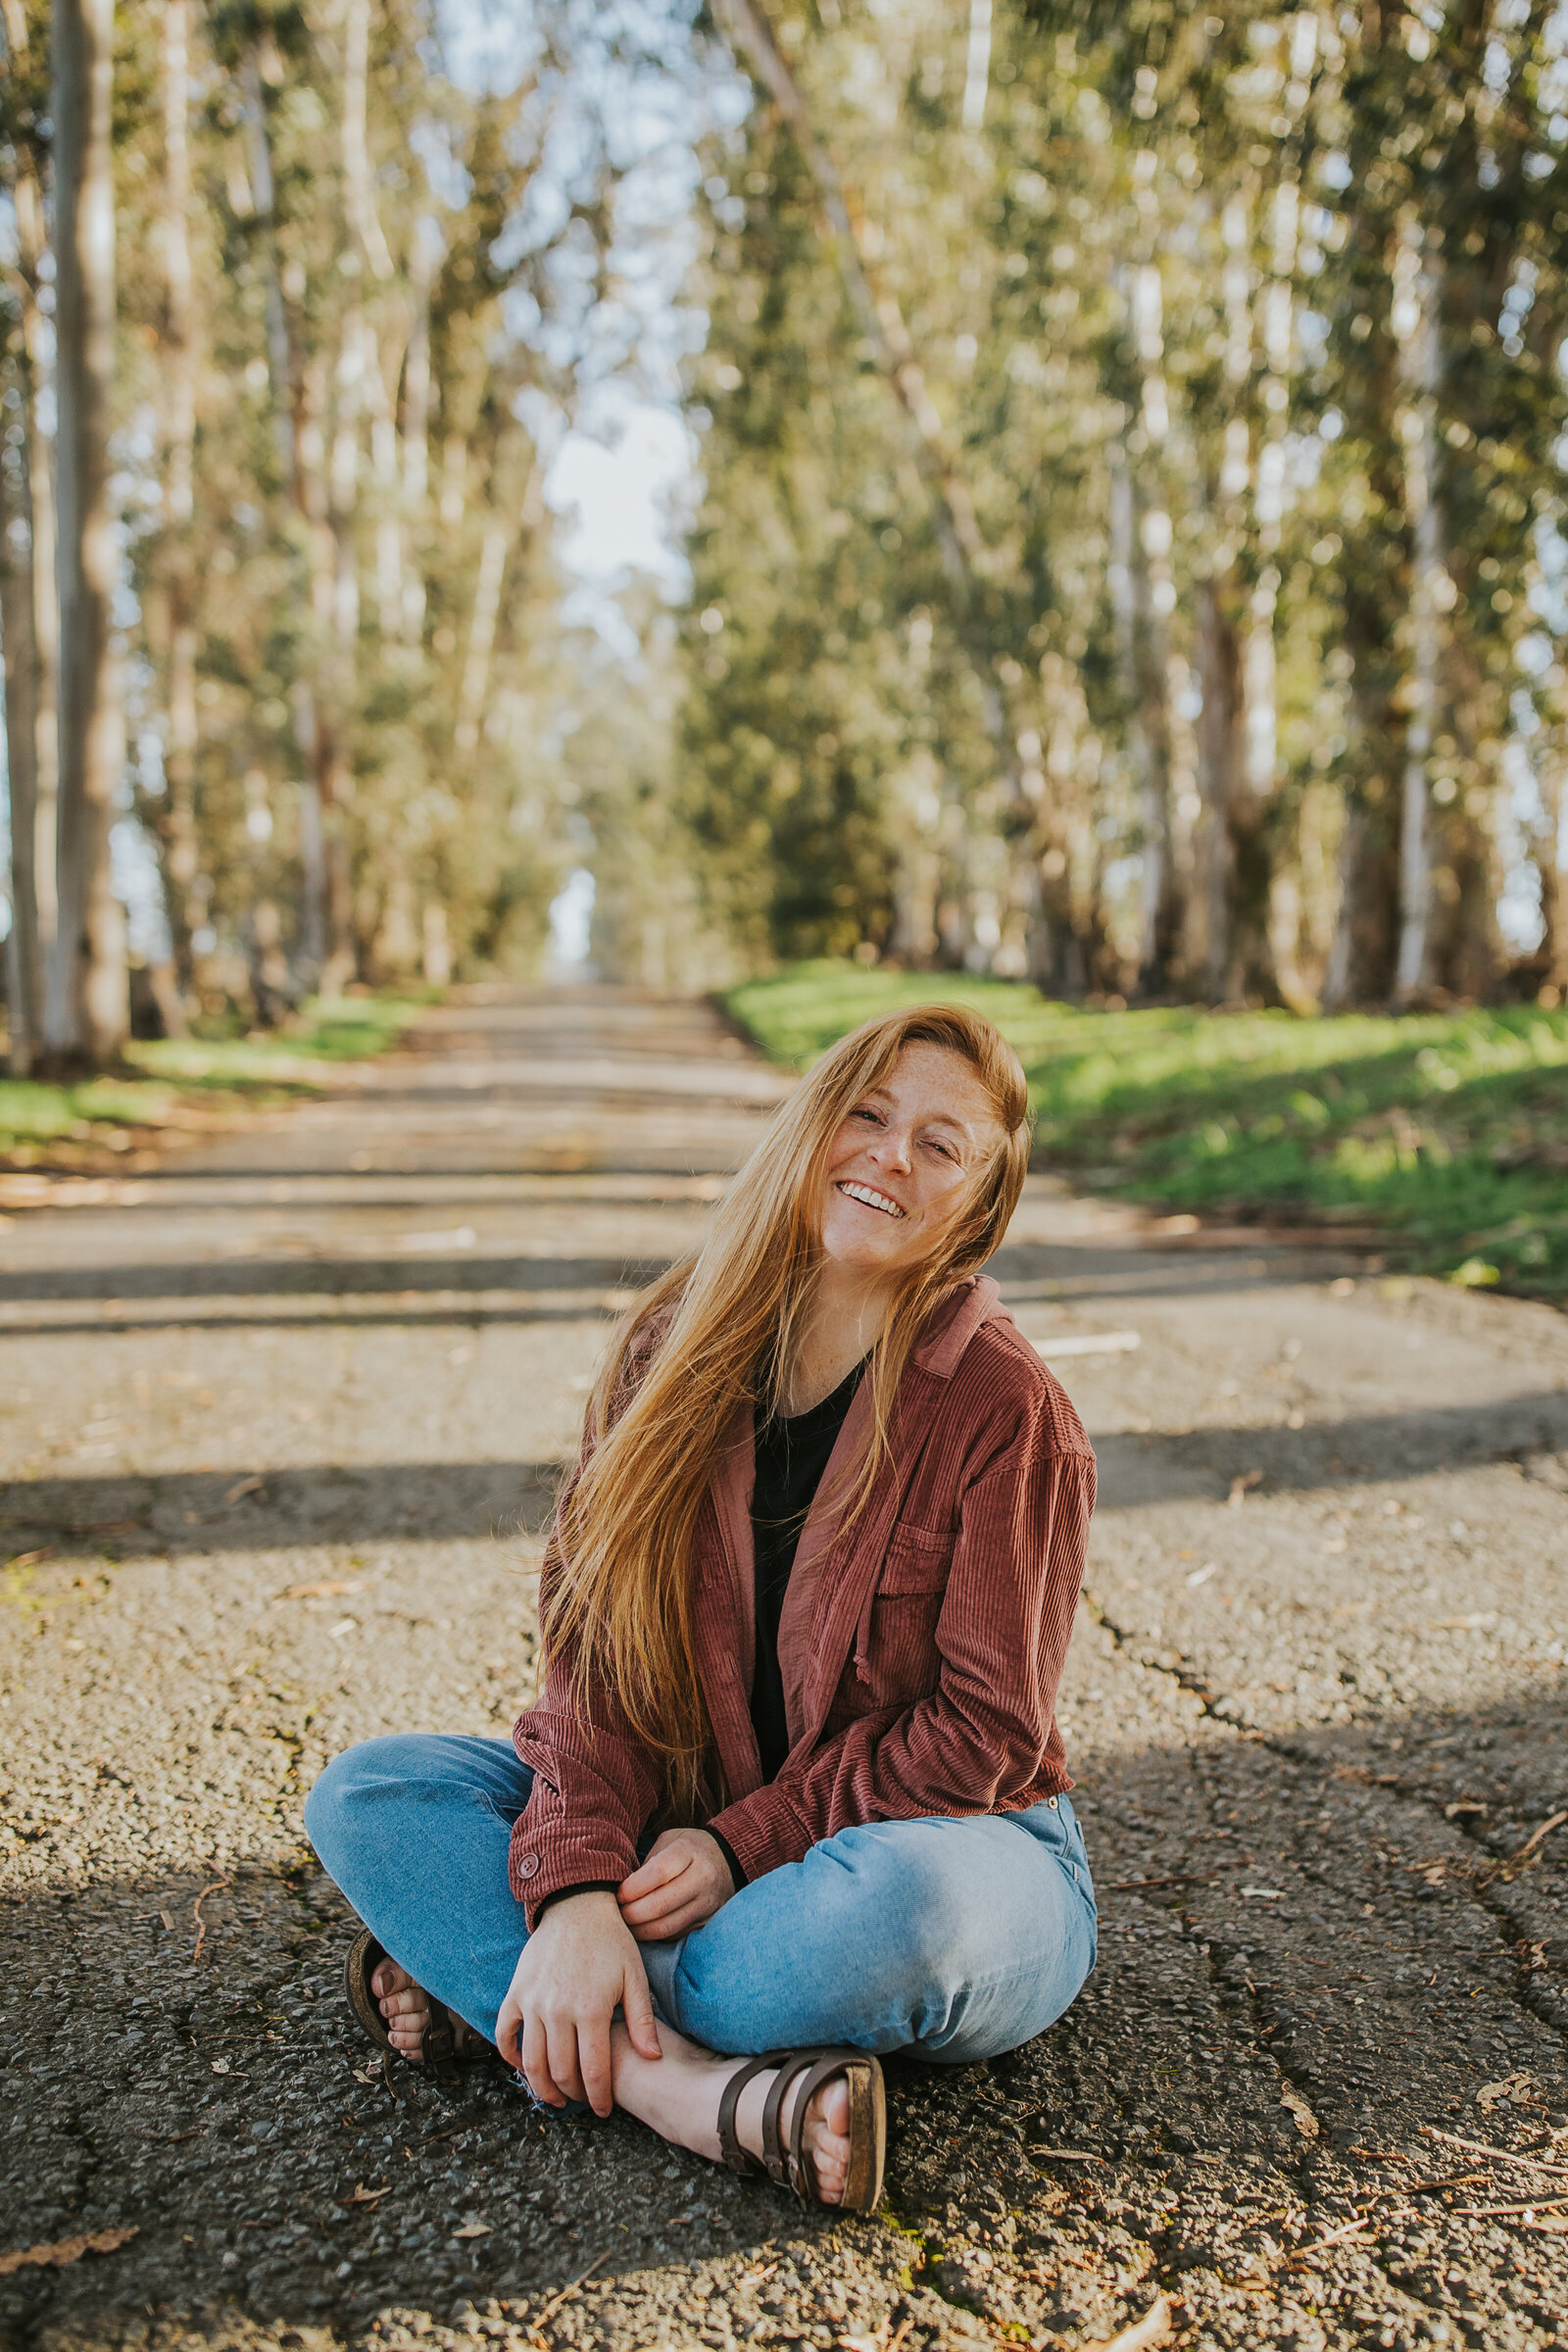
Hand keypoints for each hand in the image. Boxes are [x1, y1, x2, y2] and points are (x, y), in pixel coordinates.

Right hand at [494, 1891, 659, 2115]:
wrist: (577, 1906)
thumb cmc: (611, 1942)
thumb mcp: (634, 1977)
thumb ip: (642, 2019)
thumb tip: (652, 2057)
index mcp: (591, 2009)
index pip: (593, 2071)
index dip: (599, 2098)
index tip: (604, 2110)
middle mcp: (557, 2010)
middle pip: (561, 2072)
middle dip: (573, 2096)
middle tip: (583, 2101)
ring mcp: (532, 2001)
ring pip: (531, 2061)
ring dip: (542, 2087)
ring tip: (556, 2096)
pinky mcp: (515, 1992)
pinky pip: (504, 2033)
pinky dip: (510, 2056)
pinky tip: (524, 2066)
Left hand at [617, 1828, 734, 1941]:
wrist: (729, 1858)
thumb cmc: (690, 1848)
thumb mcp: (669, 1840)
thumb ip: (648, 1861)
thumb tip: (622, 1888)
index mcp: (689, 1851)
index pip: (659, 1872)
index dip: (633, 1887)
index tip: (618, 1893)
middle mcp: (702, 1878)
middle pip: (660, 1904)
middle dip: (631, 1913)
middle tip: (616, 1912)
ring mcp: (707, 1903)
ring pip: (667, 1926)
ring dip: (640, 1930)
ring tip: (626, 1924)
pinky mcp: (707, 1921)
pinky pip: (675, 1934)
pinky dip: (655, 1935)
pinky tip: (644, 1928)